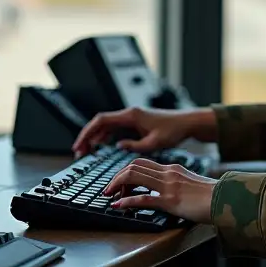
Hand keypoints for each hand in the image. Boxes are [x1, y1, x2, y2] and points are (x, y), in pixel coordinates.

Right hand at [71, 106, 215, 155]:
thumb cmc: (174, 131)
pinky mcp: (135, 122)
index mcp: (131, 116)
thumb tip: (118, 146)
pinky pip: (114, 128)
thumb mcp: (154, 142)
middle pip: (100, 123)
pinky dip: (105, 136)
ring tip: (86, 152)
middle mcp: (129, 114)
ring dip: (95, 137)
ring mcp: (131, 117)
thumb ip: (135, 146)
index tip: (79, 145)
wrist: (186, 123)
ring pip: (106, 125)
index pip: (101, 120)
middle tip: (79, 152)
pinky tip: (101, 146)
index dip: (87, 133)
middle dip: (87, 136)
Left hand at [103, 158, 215, 222]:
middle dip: (116, 176)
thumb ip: (177, 185)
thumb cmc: (213, 196)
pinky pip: (143, 199)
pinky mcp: (171, 201)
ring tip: (109, 195)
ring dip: (117, 185)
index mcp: (173, 169)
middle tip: (108, 189)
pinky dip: (127, 202)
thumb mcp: (191, 185)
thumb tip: (164, 192)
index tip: (119, 183)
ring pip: (134, 177)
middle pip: (134, 166)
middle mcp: (168, 174)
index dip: (126, 171)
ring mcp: (169, 186)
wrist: (228, 200)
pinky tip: (119, 207)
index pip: (142, 163)